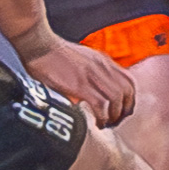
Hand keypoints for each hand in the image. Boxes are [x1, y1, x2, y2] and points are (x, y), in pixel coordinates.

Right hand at [16, 29, 134, 127]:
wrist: (38, 44)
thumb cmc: (53, 54)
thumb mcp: (80, 58)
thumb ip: (91, 70)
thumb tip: (93, 87)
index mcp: (102, 60)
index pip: (129, 81)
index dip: (130, 100)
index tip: (122, 111)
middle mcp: (101, 66)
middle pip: (127, 91)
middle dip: (125, 111)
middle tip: (115, 122)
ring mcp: (91, 75)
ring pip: (117, 99)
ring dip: (114, 116)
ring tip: (105, 124)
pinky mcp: (79, 84)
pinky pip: (100, 105)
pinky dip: (102, 117)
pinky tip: (96, 123)